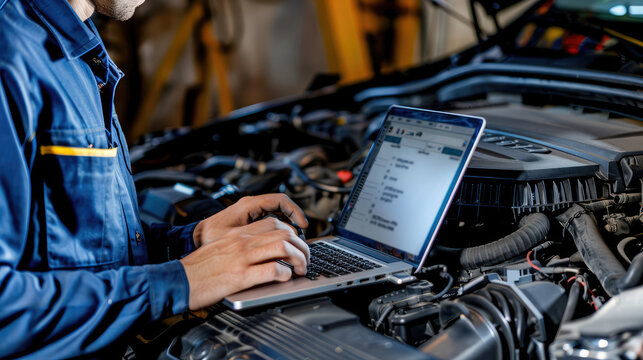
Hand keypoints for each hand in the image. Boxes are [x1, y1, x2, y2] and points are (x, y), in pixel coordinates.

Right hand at [179, 219, 309, 309]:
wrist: (177, 280)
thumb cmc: (196, 269)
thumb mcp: (219, 248)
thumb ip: (238, 245)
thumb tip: (261, 252)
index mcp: (237, 234)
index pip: (273, 222)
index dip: (291, 232)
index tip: (296, 243)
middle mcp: (242, 241)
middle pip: (284, 233)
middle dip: (302, 246)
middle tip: (305, 258)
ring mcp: (242, 257)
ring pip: (283, 247)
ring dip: (298, 259)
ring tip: (301, 269)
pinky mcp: (241, 276)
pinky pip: (273, 269)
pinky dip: (285, 273)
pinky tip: (286, 278)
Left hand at [193, 193, 307, 247]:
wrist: (194, 241)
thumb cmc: (208, 239)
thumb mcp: (232, 238)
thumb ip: (254, 237)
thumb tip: (279, 239)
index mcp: (248, 206)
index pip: (280, 201)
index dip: (295, 212)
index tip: (303, 226)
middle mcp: (251, 206)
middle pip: (283, 207)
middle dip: (296, 221)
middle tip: (302, 238)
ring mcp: (251, 213)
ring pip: (278, 215)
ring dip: (289, 226)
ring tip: (295, 242)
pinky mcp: (250, 221)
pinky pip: (271, 221)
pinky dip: (280, 230)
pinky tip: (282, 243)